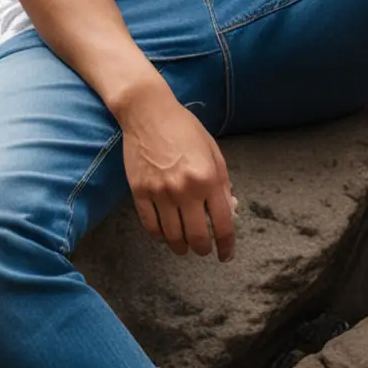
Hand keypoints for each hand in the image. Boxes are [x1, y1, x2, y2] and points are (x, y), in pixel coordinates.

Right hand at [117, 87, 236, 260]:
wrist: (148, 112)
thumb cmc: (184, 128)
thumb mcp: (212, 151)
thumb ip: (222, 183)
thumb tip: (227, 212)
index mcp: (207, 178)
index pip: (222, 225)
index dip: (226, 246)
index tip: (226, 255)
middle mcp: (184, 189)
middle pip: (197, 238)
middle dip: (203, 249)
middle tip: (204, 249)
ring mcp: (160, 193)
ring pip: (173, 237)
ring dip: (181, 246)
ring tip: (184, 245)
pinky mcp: (140, 192)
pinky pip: (151, 226)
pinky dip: (160, 236)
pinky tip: (166, 233)